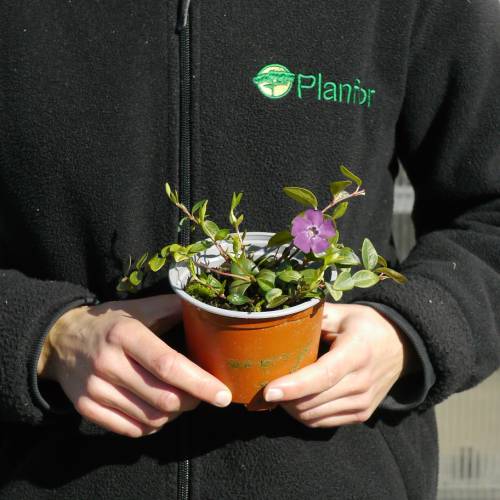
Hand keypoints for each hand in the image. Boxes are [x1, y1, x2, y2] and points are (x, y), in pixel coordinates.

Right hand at [37, 295, 231, 436]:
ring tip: (180, 400)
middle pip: (163, 398)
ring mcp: (95, 389)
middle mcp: (109, 363)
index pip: (168, 365)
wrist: (61, 339)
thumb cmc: (111, 323)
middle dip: (192, 401)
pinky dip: (153, 425)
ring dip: (174, 415)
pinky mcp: (86, 408)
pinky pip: (131, 430)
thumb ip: (174, 308)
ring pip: (151, 418)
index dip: (200, 383)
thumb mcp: (140, 308)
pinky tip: (158, 411)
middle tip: (202, 394)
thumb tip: (209, 311)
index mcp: (126, 334)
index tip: (223, 395)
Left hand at [263, 303, 407, 427]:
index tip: (268, 391)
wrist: (400, 347)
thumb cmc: (366, 326)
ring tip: (278, 391)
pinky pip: (322, 422)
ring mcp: (362, 402)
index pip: (323, 375)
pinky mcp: (360, 414)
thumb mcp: (344, 313)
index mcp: (356, 352)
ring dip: (290, 407)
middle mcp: (361, 382)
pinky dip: (303, 414)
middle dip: (283, 398)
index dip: (294, 386)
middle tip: (263, 383)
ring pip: (314, 415)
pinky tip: (295, 399)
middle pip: (313, 400)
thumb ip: (316, 315)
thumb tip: (284, 315)